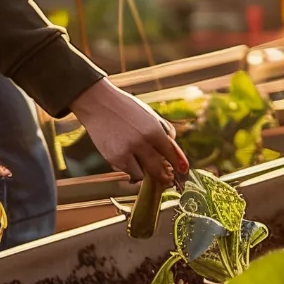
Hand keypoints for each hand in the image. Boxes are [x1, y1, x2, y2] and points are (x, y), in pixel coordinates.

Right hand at [71, 78, 188, 182]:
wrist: (98, 104)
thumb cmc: (127, 108)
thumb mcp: (150, 115)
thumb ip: (163, 131)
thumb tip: (171, 147)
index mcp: (153, 130)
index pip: (171, 152)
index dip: (179, 164)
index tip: (184, 170)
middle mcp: (141, 142)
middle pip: (158, 169)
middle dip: (165, 177)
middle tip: (169, 179)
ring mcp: (126, 152)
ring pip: (143, 175)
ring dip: (146, 173)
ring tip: (145, 166)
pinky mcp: (114, 158)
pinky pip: (128, 171)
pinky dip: (131, 169)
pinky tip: (130, 160)